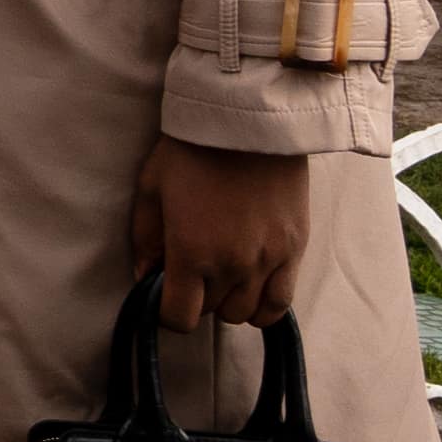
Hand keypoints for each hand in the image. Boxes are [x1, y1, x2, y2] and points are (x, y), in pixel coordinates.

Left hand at [129, 133, 314, 329]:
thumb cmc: (190, 152)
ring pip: (246, 313)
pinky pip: (281, 302)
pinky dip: (264, 305)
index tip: (164, 295)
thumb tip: (146, 278)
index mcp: (191, 252)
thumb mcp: (151, 190)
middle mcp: (232, 265)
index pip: (180, 317)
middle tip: (192, 272)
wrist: (248, 124)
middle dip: (197, 298)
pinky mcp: (296, 250)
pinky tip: (252, 288)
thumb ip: (146, 241)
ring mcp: (268, 260)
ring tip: (222, 275)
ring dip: (229, 301)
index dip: (168, 314)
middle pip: (212, 313)